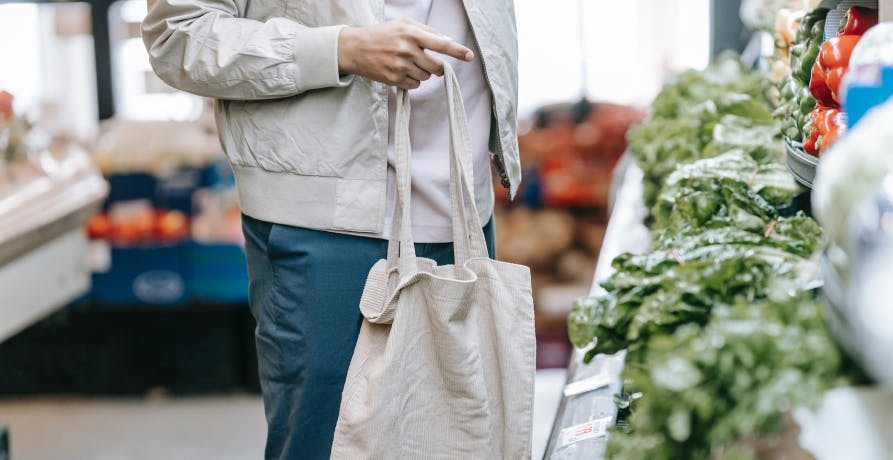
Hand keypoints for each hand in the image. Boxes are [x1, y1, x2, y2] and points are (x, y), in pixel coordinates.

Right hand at [337, 18, 473, 89]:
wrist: (355, 48)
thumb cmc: (382, 34)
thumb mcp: (403, 24)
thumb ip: (426, 31)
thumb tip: (447, 40)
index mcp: (411, 33)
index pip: (441, 43)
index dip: (457, 51)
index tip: (469, 56)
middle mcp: (407, 50)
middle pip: (436, 66)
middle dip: (437, 67)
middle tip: (429, 62)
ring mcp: (400, 66)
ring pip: (426, 77)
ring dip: (423, 73)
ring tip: (408, 64)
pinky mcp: (394, 79)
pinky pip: (415, 85)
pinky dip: (412, 81)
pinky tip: (401, 72)